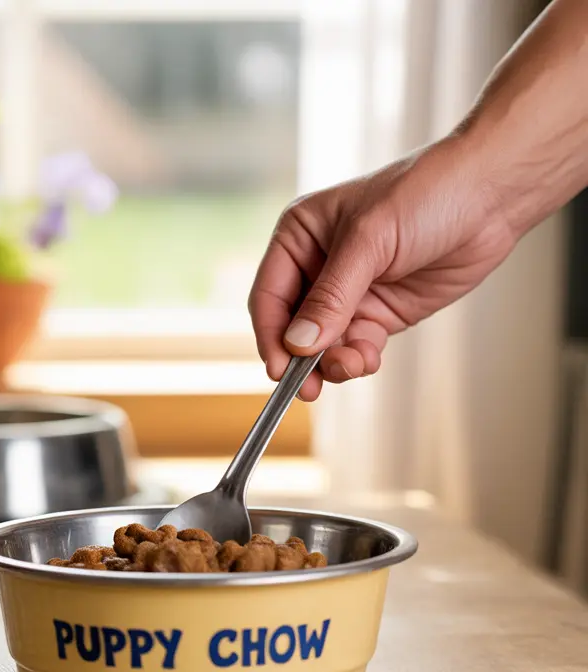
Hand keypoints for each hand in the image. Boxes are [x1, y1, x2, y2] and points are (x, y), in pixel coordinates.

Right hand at [248, 135, 518, 400]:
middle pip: (292, 326)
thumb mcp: (370, 241)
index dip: (271, 334)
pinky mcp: (380, 311)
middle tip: (308, 388)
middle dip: (301, 357)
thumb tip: (298, 344)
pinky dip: (358, 359)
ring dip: (333, 362)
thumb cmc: (426, 194)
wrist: (491, 195)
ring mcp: (350, 292)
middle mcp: (317, 266)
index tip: (280, 368)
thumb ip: (332, 296)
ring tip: (353, 365)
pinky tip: (369, 359)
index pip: (269, 295)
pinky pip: (355, 346)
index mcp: (299, 236)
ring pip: (323, 343)